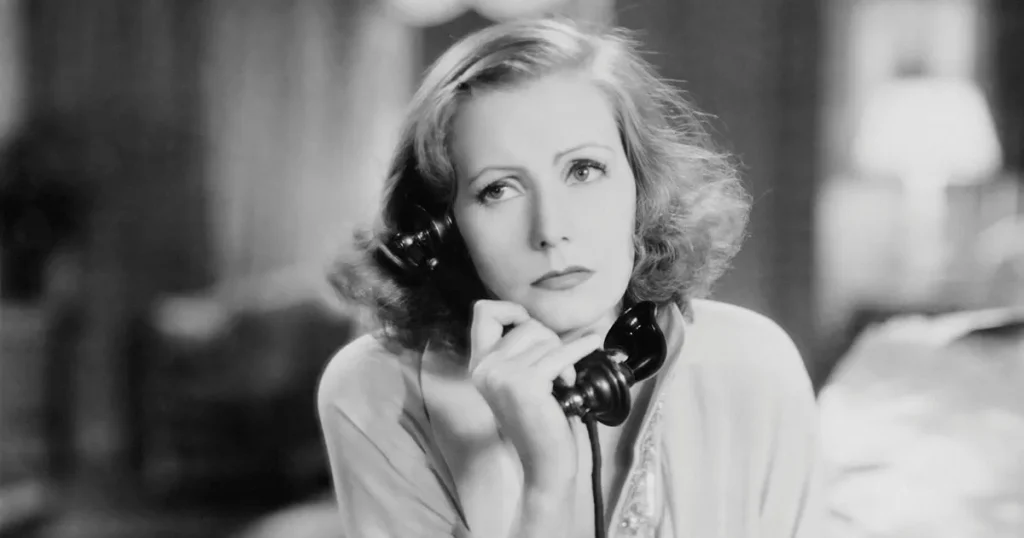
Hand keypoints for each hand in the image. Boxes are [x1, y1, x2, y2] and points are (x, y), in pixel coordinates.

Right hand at [468, 300, 603, 490]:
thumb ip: (518, 351)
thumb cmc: (540, 420)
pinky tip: (591, 344)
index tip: (529, 323)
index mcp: (479, 365)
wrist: (545, 462)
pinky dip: (579, 348)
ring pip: (545, 339)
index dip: (510, 309)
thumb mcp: (519, 380)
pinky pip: (560, 354)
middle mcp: (485, 368)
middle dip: (550, 340)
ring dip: (564, 357)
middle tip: (557, 369)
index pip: (483, 312)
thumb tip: (537, 318)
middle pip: (526, 324)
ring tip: (563, 381)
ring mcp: (502, 375)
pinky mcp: (526, 384)